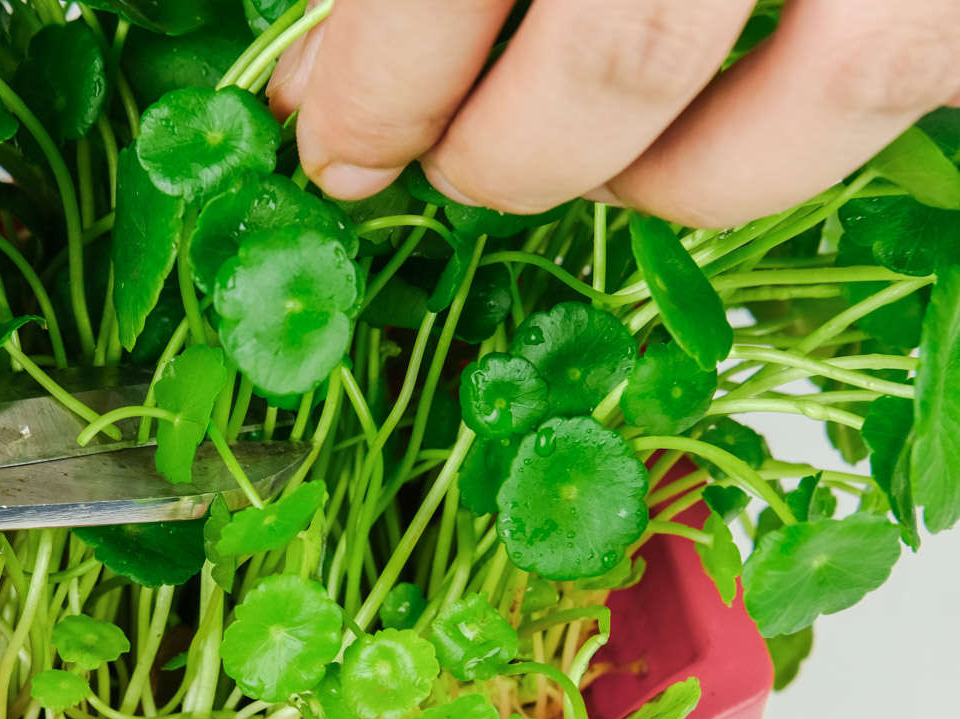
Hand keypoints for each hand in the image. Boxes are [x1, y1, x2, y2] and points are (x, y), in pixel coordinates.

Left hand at [270, 0, 959, 226]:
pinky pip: (908, 77)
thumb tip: (313, 82)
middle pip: (624, 48)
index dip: (378, 91)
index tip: (339, 151)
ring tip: (592, 166)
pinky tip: (699, 129)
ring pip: (829, 82)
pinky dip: (783, 140)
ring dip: (669, 176)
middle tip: (459, 167)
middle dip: (508, 155)